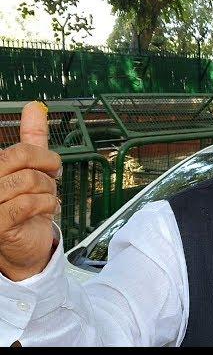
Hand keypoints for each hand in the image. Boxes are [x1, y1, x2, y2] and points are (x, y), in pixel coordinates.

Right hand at [0, 101, 61, 280]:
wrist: (26, 248)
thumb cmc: (26, 207)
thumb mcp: (31, 169)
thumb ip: (31, 139)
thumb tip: (34, 107)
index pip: (17, 149)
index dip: (40, 155)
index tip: (50, 166)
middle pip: (18, 157)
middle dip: (46, 167)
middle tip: (53, 179)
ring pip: (26, 180)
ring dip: (47, 190)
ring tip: (48, 199)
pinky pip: (26, 204)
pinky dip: (45, 205)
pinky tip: (46, 209)